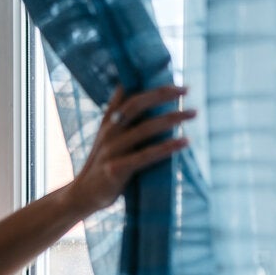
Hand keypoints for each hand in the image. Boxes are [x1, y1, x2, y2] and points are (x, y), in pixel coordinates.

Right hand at [72, 84, 194, 214]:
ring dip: (172, 118)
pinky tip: (185, 141)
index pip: (127, 95)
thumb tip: (135, 96)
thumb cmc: (103, 166)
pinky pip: (146, 155)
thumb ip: (120, 119)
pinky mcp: (116, 169)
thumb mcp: (107, 138)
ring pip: (145, 128)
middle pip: (137, 104)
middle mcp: (109, 132)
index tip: (175, 79)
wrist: (82, 195)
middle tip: (187, 89)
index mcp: (108, 122)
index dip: (149, 84)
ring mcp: (111, 150)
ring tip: (193, 113)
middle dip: (163, 94)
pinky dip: (168, 147)